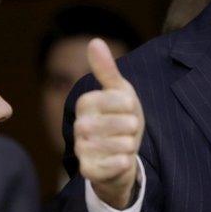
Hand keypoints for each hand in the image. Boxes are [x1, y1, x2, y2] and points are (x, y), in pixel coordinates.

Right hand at [74, 38, 144, 208]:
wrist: (122, 154)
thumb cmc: (121, 117)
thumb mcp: (119, 91)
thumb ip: (106, 69)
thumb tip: (94, 41)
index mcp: (86, 104)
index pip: (112, 99)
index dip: (127, 104)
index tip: (129, 107)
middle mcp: (79, 126)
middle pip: (115, 124)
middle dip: (129, 125)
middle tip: (131, 127)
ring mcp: (82, 149)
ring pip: (115, 144)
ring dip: (128, 143)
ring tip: (127, 142)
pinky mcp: (88, 170)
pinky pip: (108, 166)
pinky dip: (121, 162)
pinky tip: (124, 158)